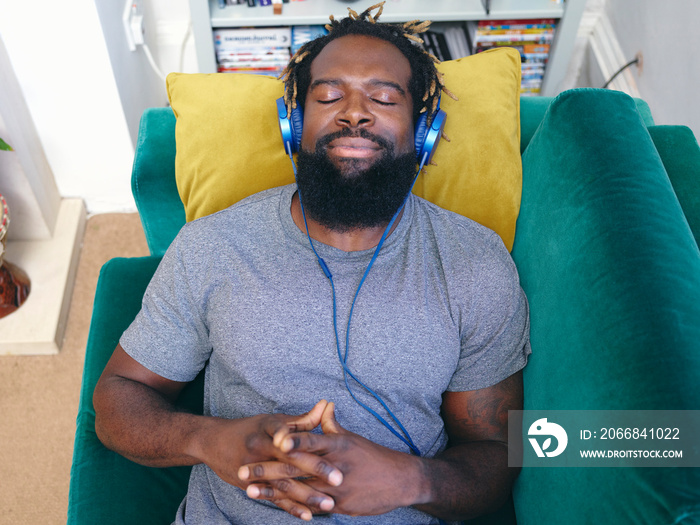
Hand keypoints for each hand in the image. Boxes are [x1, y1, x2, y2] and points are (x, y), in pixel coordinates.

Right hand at [196, 400, 341, 520]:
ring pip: (283, 484)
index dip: (308, 442)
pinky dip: (291, 508)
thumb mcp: (274, 420)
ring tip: (329, 503)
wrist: (213, 442)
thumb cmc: (250, 429)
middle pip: (290, 461)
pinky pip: (274, 499)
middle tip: (339, 479)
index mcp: (268, 429)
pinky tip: (308, 515)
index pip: (292, 437)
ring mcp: (254, 469)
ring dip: (307, 496)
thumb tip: (326, 405)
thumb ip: (302, 419)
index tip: (333, 451)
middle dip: (315, 471)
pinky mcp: (250, 486)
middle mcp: (260, 449)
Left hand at [242, 402, 425, 515]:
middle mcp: (334, 466)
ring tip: (248, 491)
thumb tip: (323, 406)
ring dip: (271, 492)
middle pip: (296, 468)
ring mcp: (335, 488)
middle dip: (267, 469)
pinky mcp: (338, 506)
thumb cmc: (373, 456)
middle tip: (242, 470)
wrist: (400, 481)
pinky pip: (310, 507)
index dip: (291, 439)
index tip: (271, 439)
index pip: (310, 440)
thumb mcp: (352, 438)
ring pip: (297, 490)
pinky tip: (272, 507)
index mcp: (337, 445)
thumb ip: (331, 425)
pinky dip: (291, 507)